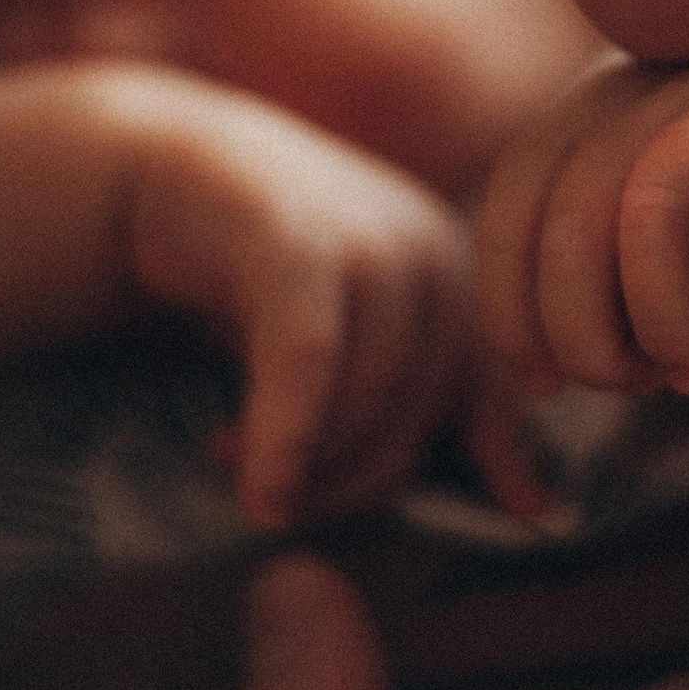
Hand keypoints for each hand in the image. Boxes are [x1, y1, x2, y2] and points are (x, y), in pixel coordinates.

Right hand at [111, 71, 496, 529]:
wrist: (151, 172)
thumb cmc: (254, 277)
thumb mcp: (352, 344)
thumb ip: (427, 406)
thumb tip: (537, 508)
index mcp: (458, 271)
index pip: (492, 390)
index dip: (504, 454)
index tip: (529, 518)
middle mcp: (430, 245)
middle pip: (424, 405)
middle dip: (352, 477)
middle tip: (280, 503)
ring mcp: (365, 232)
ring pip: (369, 391)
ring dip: (303, 457)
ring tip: (232, 462)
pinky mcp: (291, 235)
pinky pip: (309, 359)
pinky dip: (283, 431)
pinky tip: (248, 474)